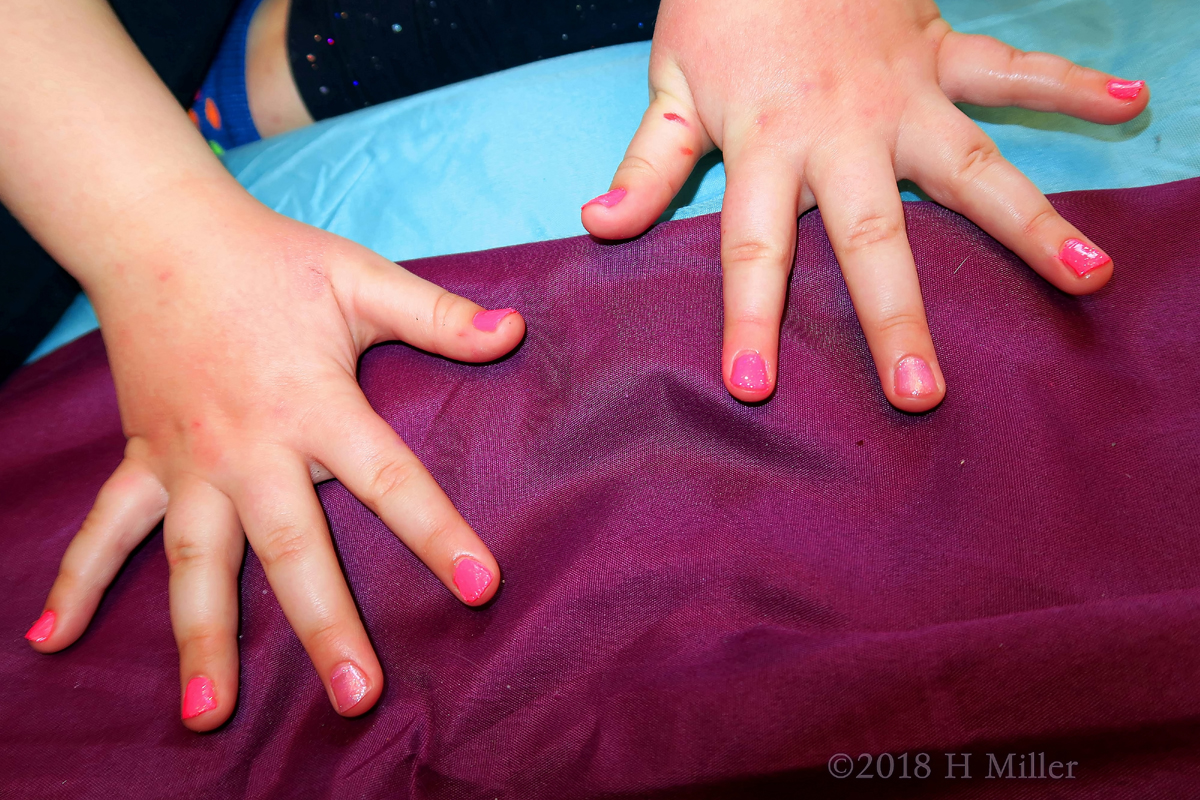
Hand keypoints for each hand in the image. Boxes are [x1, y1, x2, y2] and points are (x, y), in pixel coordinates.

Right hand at [23, 197, 523, 730]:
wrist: (161, 233)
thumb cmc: (271, 260)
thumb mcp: (360, 279)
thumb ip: (438, 315)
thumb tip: (516, 331)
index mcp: (312, 405)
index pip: (389, 479)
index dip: (439, 533)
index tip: (482, 586)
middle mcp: (248, 448)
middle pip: (291, 549)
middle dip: (326, 624)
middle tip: (358, 696)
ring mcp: (187, 462)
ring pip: (195, 562)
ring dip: (200, 639)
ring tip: (207, 714)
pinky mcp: (143, 461)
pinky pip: (105, 529)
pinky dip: (76, 582)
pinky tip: (51, 641)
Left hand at [582, 0, 1147, 409]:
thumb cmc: (721, 6)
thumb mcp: (670, 82)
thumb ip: (646, 164)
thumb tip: (598, 228)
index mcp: (766, 145)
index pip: (754, 249)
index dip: (750, 321)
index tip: (755, 390)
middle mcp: (843, 133)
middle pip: (872, 237)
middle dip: (896, 319)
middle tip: (923, 395)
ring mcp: (903, 94)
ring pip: (972, 164)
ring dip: (1029, 222)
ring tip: (1087, 278)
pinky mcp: (940, 54)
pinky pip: (1011, 68)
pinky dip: (1068, 85)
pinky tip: (1128, 107)